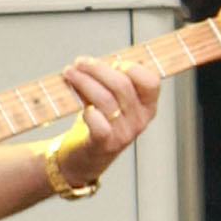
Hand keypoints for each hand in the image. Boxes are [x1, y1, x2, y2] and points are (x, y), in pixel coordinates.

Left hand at [54, 57, 162, 184]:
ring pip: (105, 99)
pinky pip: (98, 122)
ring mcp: (124, 134)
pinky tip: (80, 105)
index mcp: (147, 107)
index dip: (132, 67)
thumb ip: (110, 81)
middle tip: (80, 63)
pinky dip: (87, 110)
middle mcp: (140, 121)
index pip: (151, 82)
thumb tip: (93, 62)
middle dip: (97, 69)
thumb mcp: (112, 101)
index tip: (112, 63)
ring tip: (69, 73)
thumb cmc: (98, 123)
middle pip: (122, 85)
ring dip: (84, 82)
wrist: (83, 158)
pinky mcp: (105, 144)